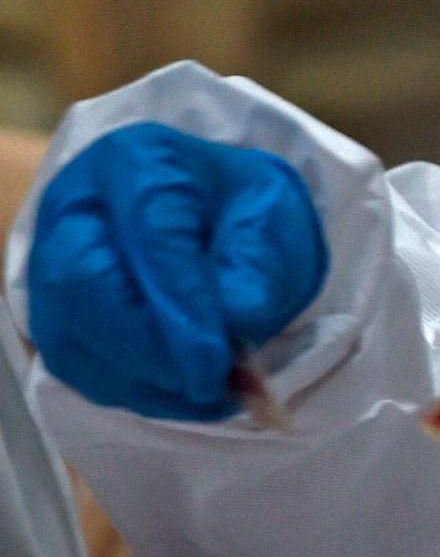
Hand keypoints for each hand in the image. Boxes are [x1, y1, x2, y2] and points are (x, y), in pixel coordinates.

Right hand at [26, 123, 328, 419]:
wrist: (207, 217)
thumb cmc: (240, 210)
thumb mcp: (275, 216)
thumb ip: (261, 264)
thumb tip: (237, 322)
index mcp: (139, 161)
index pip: (150, 230)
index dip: (181, 302)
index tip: (218, 360)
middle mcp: (77, 206)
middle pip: (85, 282)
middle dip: (152, 348)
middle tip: (211, 384)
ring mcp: (49, 260)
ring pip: (70, 331)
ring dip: (143, 379)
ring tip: (208, 395)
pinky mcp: (48, 311)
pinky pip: (72, 362)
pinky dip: (130, 390)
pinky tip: (180, 394)